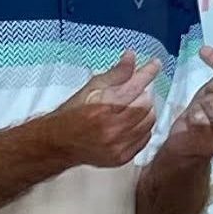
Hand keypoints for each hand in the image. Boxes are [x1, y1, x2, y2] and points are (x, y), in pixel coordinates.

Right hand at [47, 52, 162, 167]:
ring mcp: (117, 146)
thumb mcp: (90, 89)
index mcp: (102, 108)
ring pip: (149, 121)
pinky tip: (129, 124)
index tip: (155, 64)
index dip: (147, 72)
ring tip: (130, 109)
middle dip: (141, 95)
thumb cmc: (72, 113)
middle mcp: (111, 129)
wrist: (57, 144)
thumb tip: (131, 56)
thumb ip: (115, 74)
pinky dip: (142, 127)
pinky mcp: (122, 157)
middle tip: (131, 94)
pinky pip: (145, 138)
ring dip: (144, 111)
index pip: (135, 86)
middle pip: (146, 104)